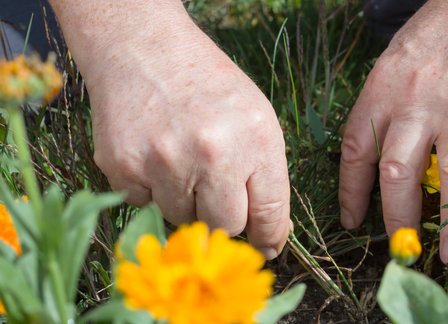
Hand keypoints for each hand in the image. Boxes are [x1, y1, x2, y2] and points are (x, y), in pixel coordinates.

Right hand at [52, 5, 291, 258]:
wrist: (143, 50)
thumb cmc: (208, 85)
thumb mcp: (255, 117)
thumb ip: (265, 175)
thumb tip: (266, 236)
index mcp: (255, 140)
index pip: (270, 215)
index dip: (268, 237)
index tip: (264, 245)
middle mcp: (212, 154)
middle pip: (225, 226)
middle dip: (224, 217)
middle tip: (214, 188)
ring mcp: (164, 163)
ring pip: (181, 219)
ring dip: (184, 199)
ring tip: (180, 157)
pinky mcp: (123, 167)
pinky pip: (144, 205)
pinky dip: (151, 188)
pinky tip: (153, 153)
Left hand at [339, 0, 447, 262]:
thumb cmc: (444, 26)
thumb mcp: (397, 59)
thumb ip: (386, 104)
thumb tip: (378, 153)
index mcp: (382, 90)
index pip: (356, 151)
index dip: (351, 192)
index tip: (351, 221)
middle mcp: (416, 100)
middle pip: (398, 172)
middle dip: (397, 218)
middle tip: (402, 247)